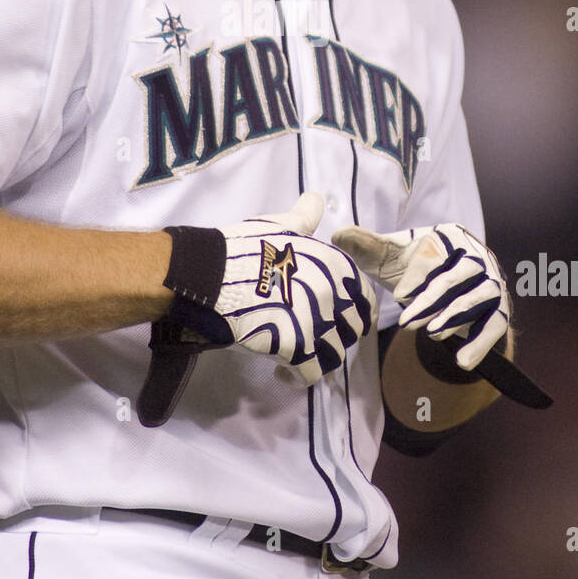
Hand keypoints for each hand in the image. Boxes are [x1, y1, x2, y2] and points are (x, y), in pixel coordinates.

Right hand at [164, 193, 376, 384]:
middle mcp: (333, 295)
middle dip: (338, 336)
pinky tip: (284, 373)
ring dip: (321, 359)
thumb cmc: (245, 247)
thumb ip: (304, 217)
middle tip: (317, 336)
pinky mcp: (296, 350)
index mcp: (335, 267)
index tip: (340, 317)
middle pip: (352, 330)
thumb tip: (316, 199)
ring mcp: (317, 324)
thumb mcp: (280, 225)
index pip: (364, 299)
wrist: (213, 275)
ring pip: (336, 355)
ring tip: (302, 356)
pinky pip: (311, 374)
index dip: (355, 311)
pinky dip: (299, 378)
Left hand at [331, 222, 509, 371]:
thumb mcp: (391, 257)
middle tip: (406, 323)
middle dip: (432, 300)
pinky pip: (496, 325)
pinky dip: (481, 343)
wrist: (449, 290)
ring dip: (455, 318)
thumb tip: (339, 235)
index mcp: (449, 235)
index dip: (417, 276)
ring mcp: (492, 282)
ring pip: (478, 298)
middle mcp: (476, 255)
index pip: (435, 253)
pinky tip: (462, 361)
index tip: (398, 296)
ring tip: (431, 335)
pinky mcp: (500, 308)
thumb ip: (367, 246)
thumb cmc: (416, 267)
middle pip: (459, 276)